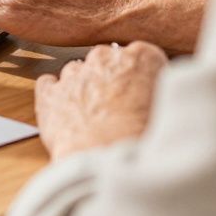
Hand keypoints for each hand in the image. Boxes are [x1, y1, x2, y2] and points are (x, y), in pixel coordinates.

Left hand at [35, 41, 166, 159]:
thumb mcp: (167, 112)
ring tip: (92, 115)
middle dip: (110, 77)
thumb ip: (158, 93)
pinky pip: (48, 83)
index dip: (141, 75)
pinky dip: (54, 94)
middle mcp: (106, 59)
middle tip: (117, 106)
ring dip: (82, 87)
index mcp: (142, 59)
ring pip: (77, 70)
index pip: (143, 55)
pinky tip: (64, 110)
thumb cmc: (143, 141)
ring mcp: (74, 73)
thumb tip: (155, 95)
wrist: (107, 159)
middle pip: (107, 59)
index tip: (141, 90)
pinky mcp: (49, 92)